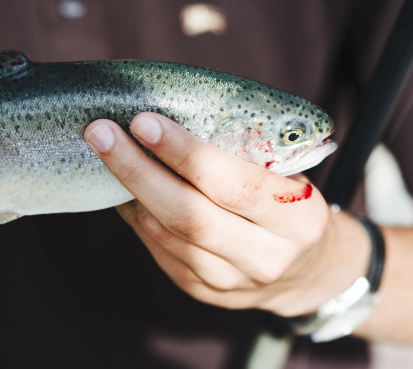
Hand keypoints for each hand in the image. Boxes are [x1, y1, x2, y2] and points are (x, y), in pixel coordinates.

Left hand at [85, 113, 369, 315]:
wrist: (310, 271)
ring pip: (167, 234)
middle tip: (101, 132)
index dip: (185, 153)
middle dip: (137, 170)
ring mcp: (232, 281)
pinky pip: (158, 249)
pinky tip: (122, 188)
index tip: (144, 122)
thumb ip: (242, 153)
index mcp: (298, 217)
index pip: (234, 184)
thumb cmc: (291, 203)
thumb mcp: (289, 175)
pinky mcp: (202, 291)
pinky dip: (136, 215)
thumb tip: (166, 120)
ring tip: (105, 151)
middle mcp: (266, 257)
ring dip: (129, 190)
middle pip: (189, 215)